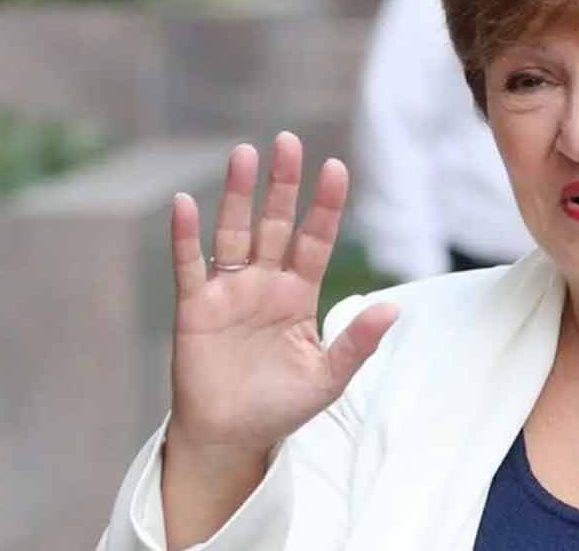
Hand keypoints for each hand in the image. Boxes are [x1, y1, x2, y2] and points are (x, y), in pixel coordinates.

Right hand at [166, 131, 397, 460]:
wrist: (232, 437)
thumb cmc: (281, 407)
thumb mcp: (329, 379)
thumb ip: (357, 342)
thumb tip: (394, 308)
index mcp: (299, 294)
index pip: (316, 240)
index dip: (325, 206)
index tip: (336, 167)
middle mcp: (265, 283)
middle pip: (276, 224)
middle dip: (282, 184)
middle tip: (289, 141)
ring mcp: (229, 291)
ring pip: (234, 233)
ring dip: (237, 195)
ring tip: (243, 154)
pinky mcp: (195, 307)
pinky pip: (189, 265)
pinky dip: (185, 236)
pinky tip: (184, 203)